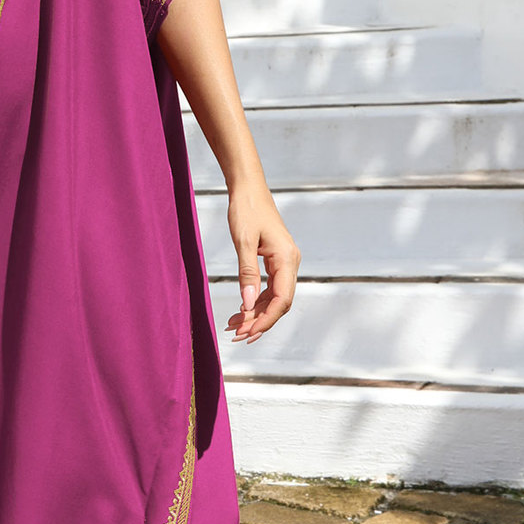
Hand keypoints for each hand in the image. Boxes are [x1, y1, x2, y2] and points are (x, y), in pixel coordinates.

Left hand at [224, 184, 299, 341]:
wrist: (249, 188)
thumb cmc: (246, 210)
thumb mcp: (243, 242)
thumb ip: (247, 273)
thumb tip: (248, 304)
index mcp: (287, 259)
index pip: (281, 300)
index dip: (265, 320)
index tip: (247, 333)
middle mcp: (291, 263)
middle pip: (280, 303)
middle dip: (259, 321)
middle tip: (236, 336)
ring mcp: (285, 262)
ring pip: (274, 298)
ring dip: (256, 313)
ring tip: (233, 327)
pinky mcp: (277, 260)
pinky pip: (270, 288)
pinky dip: (256, 301)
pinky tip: (241, 311)